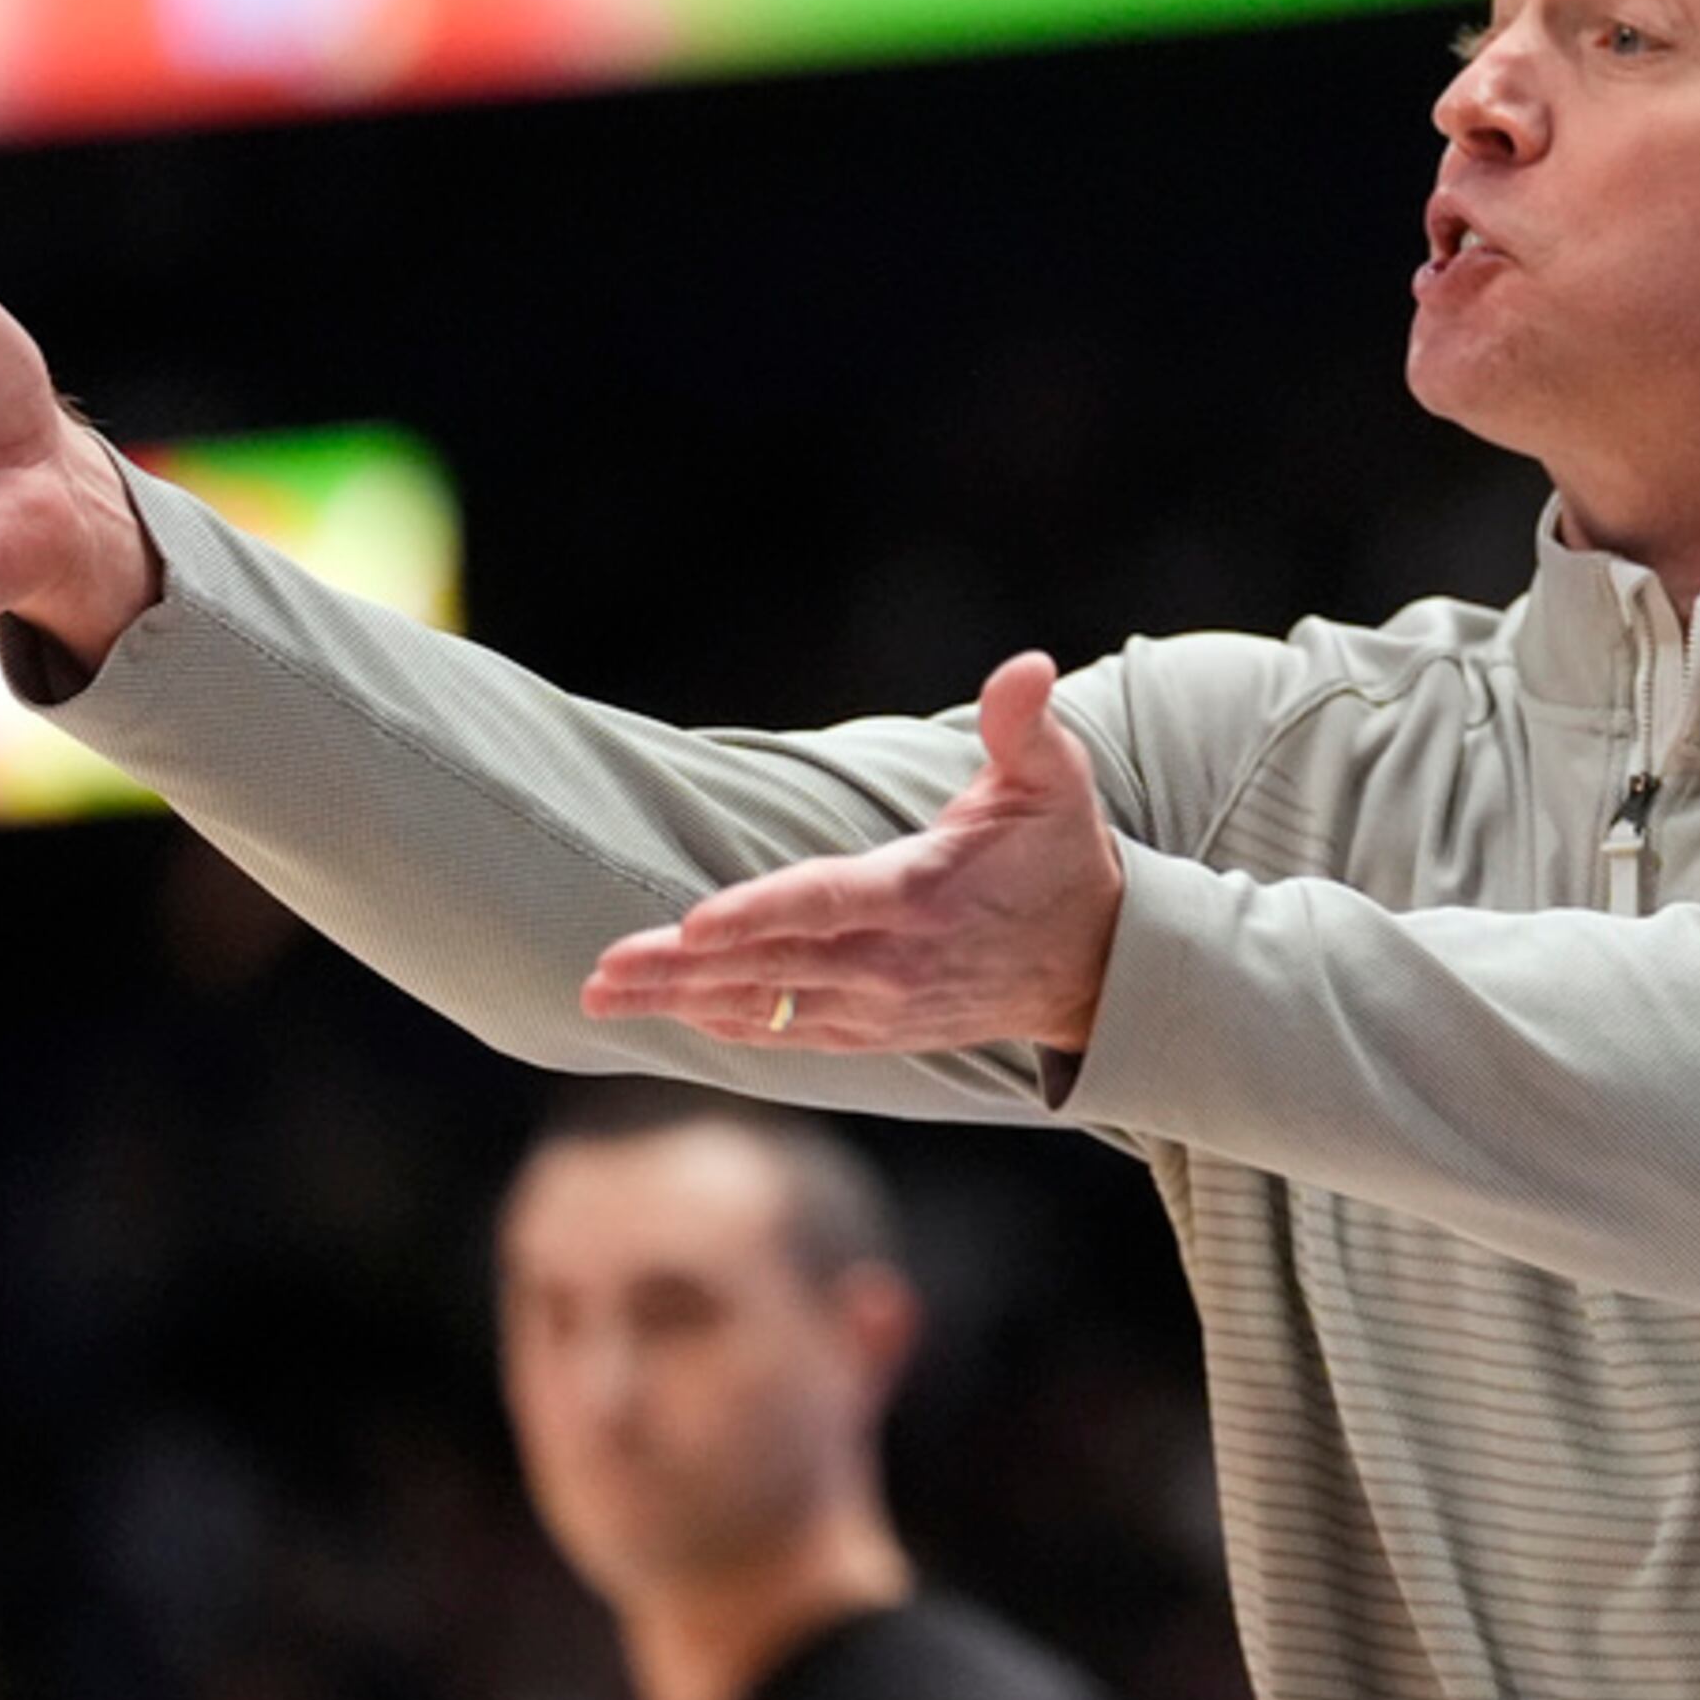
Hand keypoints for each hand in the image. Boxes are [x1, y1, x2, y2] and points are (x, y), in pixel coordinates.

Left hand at [580, 652, 1125, 1053]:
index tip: (692, 922)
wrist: (1096, 968)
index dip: (758, 914)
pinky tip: (669, 1014)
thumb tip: (1028, 666)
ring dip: (683, 1001)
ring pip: (767, 1007)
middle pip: (772, 966)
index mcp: (923, 894)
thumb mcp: (1056, 782)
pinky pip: (788, 1033)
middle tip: (603, 968)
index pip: (826, 905)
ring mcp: (881, 1006)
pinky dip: (727, 1025)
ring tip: (603, 995)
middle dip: (682, 967)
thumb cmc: (1062, 858)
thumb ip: (1026, 725)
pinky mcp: (875, 1031)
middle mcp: (894, 961)